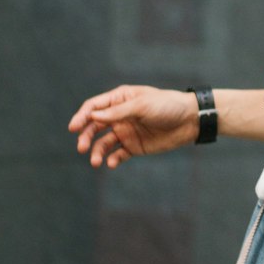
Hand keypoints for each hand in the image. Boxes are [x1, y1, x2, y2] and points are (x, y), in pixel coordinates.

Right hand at [68, 84, 198, 168]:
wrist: (190, 121)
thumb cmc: (166, 106)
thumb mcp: (141, 106)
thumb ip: (118, 113)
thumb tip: (93, 116)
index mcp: (119, 99)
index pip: (94, 107)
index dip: (82, 116)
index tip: (73, 128)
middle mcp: (119, 116)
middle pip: (94, 126)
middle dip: (85, 136)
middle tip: (81, 148)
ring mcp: (126, 131)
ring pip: (103, 143)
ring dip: (97, 152)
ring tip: (95, 162)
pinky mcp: (134, 146)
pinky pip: (118, 154)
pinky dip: (112, 159)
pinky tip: (112, 163)